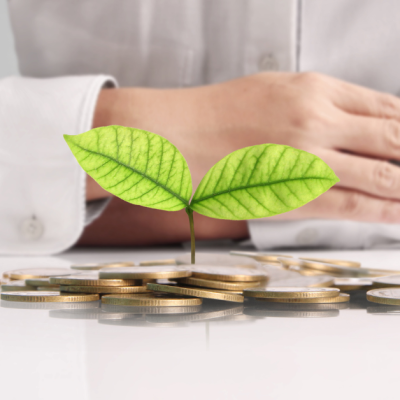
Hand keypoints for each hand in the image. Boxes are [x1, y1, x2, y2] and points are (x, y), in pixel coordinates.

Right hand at [91, 72, 399, 236]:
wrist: (178, 136)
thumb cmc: (219, 113)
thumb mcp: (277, 89)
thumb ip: (321, 104)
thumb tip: (356, 123)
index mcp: (315, 89)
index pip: (389, 108)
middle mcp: (317, 121)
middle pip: (395, 139)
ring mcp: (307, 159)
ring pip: (381, 175)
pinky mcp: (291, 194)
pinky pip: (350, 205)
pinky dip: (381, 211)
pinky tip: (397, 213)